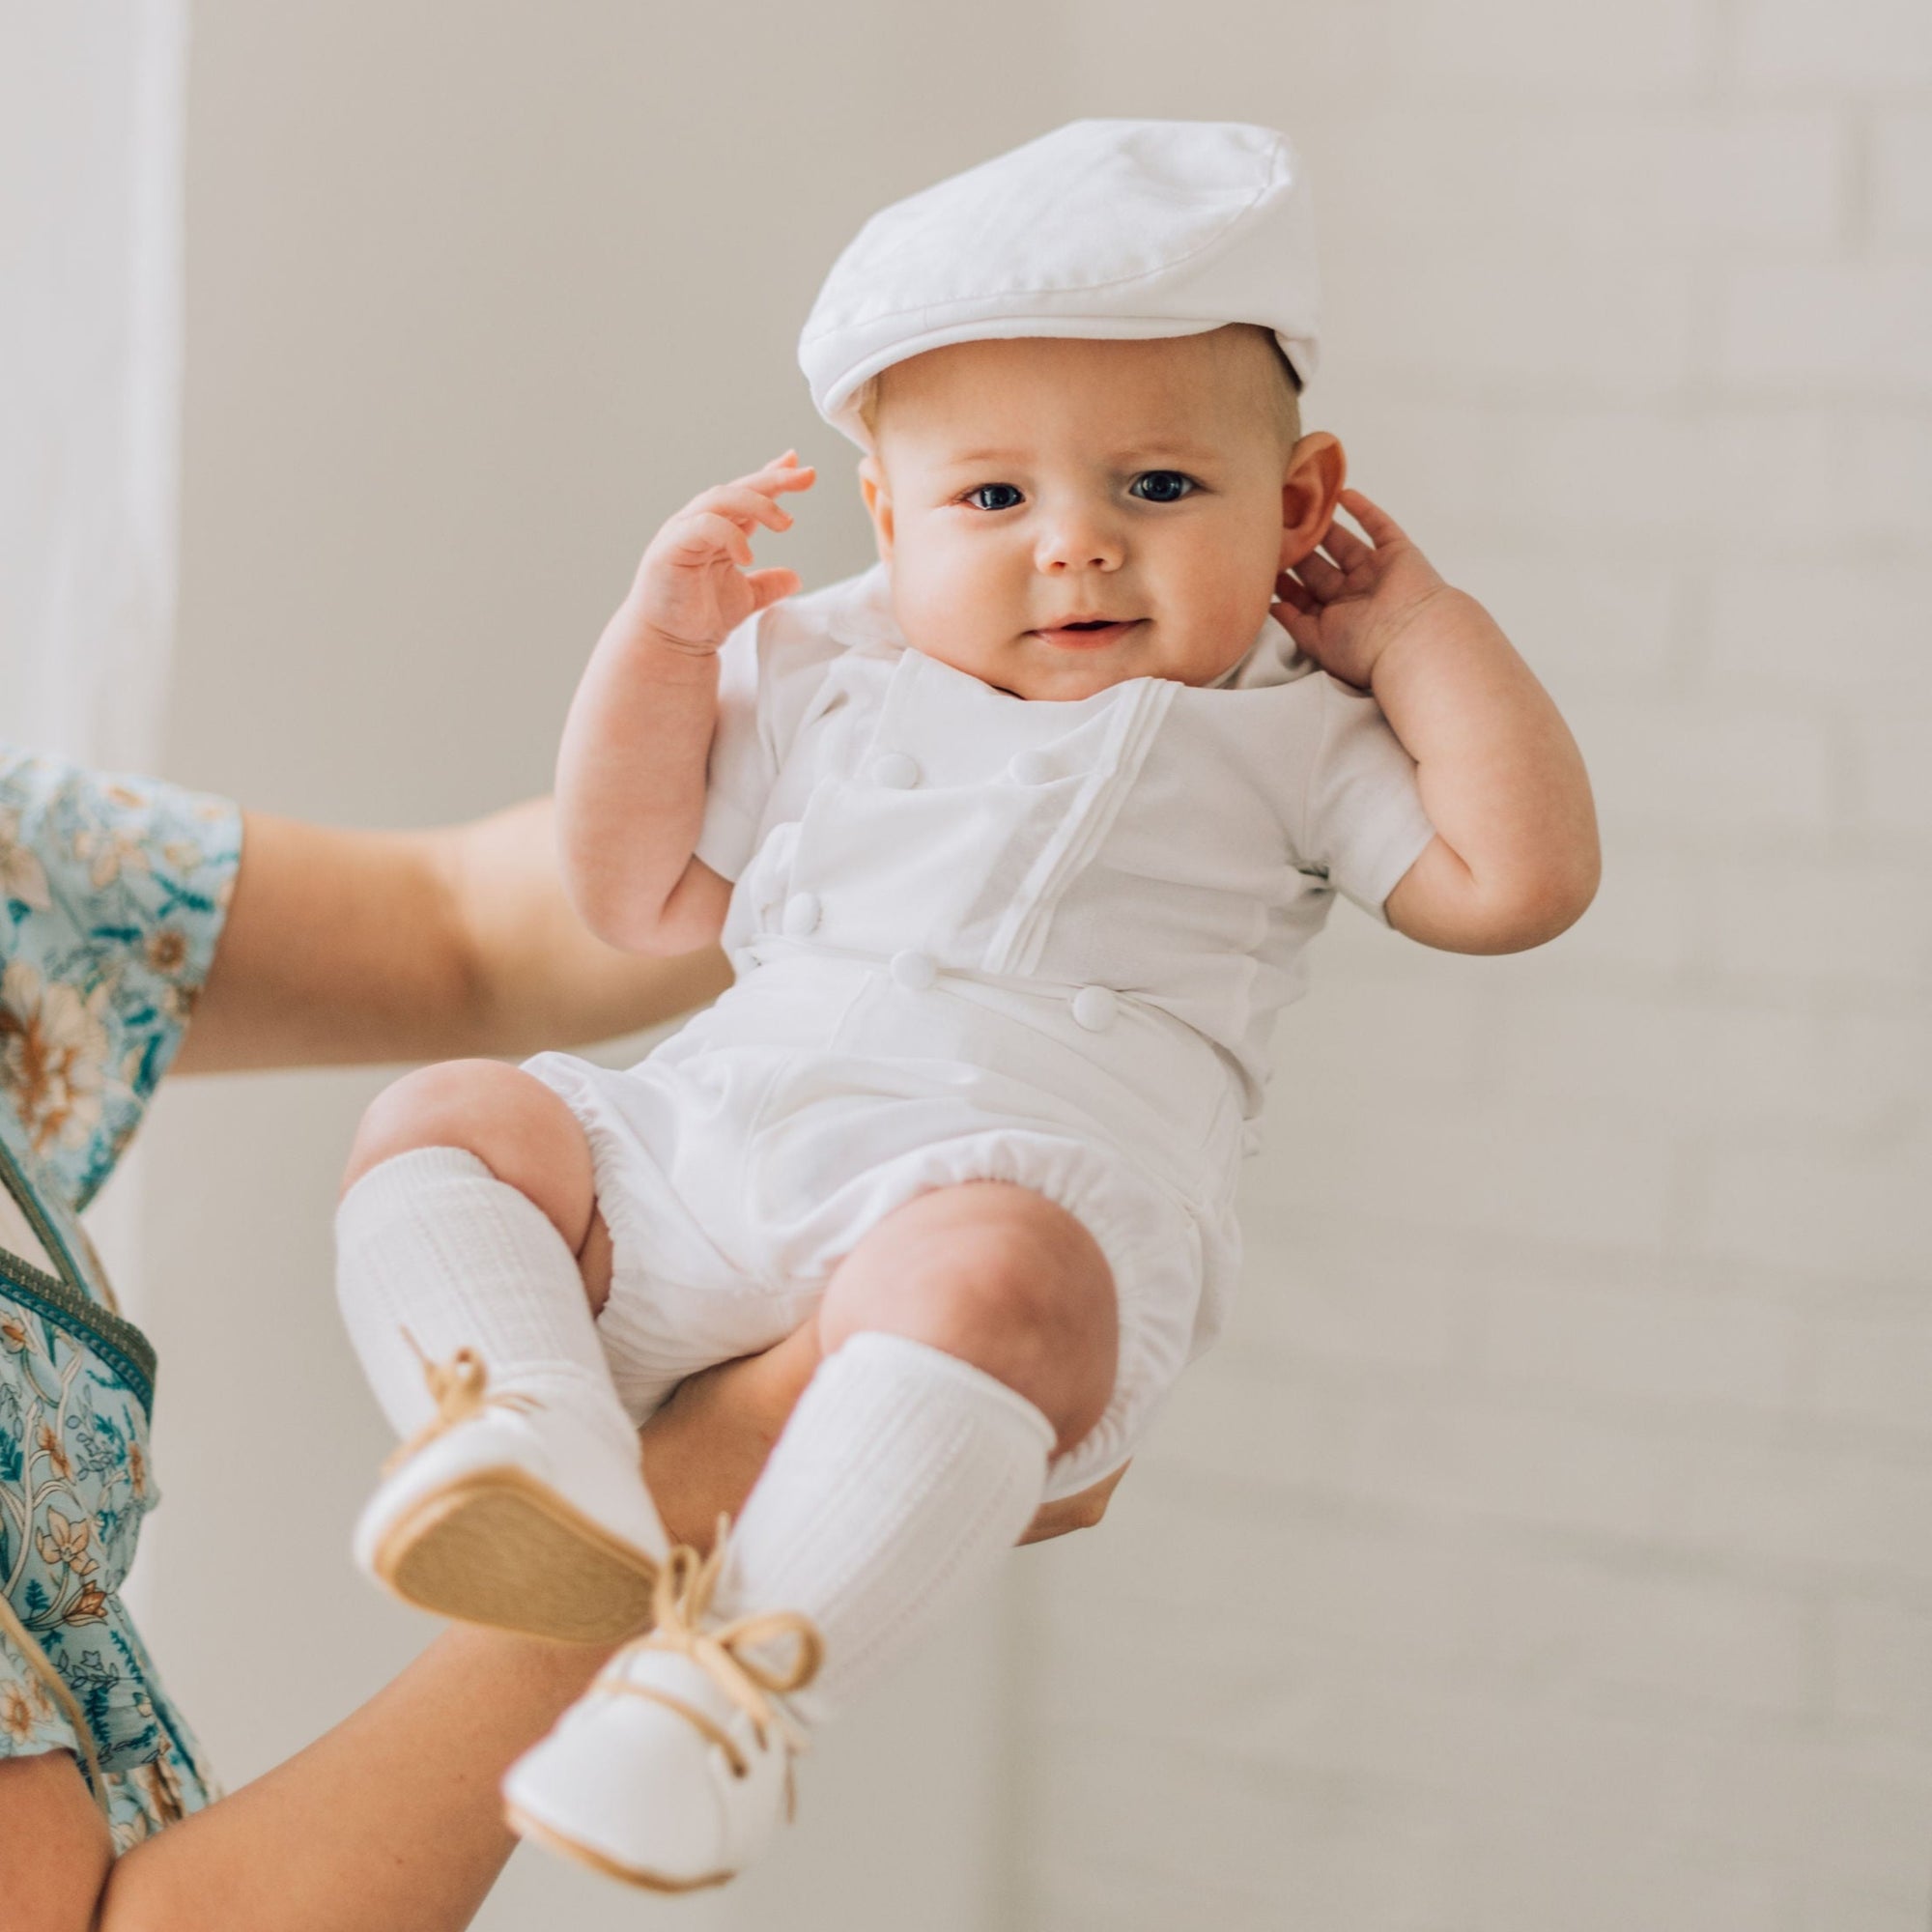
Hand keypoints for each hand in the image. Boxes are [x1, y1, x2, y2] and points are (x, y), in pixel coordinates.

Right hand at [624, 452, 816, 654]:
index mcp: (718, 530)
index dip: (773, 479)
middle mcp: (699, 524)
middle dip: (773, 479)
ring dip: (757, 504)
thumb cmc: (696, 619)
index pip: (747, 496)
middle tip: (804, 477)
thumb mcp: (745, 598)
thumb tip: (794, 578)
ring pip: (720, 499)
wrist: (668, 646)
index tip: (803, 470)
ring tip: (785, 523)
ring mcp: (682, 533)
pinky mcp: (670, 548)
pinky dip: (728, 534)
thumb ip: (768, 585)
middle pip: (737, 489)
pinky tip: (747, 556)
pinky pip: (702, 526)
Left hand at [1272, 487, 1458, 690]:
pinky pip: (1378, 526)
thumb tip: (1271, 607)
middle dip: (1298, 550)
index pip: (1305, 595)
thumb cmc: (1364, 649)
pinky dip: (1363, 510)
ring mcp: (1376, 572)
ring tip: (1300, 508)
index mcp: (1338, 618)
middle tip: (1276, 529)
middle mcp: (1356, 595)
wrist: (1411, 638)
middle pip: (1320, 567)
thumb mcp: (1316, 641)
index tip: (1261, 562)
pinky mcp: (1397, 553)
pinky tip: (1342, 494)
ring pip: (1344, 544)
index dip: (1285, 580)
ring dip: (1323, 528)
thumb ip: (1293, 623)